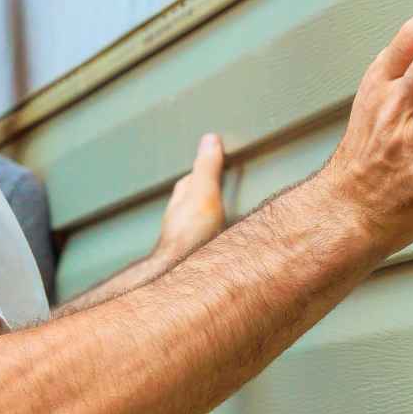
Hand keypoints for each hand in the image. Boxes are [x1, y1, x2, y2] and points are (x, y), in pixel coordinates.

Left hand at [153, 133, 226, 262]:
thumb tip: (210, 139)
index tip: (218, 159)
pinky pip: (209, 239)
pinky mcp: (198, 255)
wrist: (183, 274)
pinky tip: (228, 242)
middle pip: (195, 199)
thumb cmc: (191, 235)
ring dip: (213, 217)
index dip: (205, 169)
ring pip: (201, 221)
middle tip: (224, 185)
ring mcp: (189, 238)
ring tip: (229, 214)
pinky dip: (218, 235)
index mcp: (182, 200)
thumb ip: (207, 168)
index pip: (192, 178)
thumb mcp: (203, 194)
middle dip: (208, 192)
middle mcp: (183, 218)